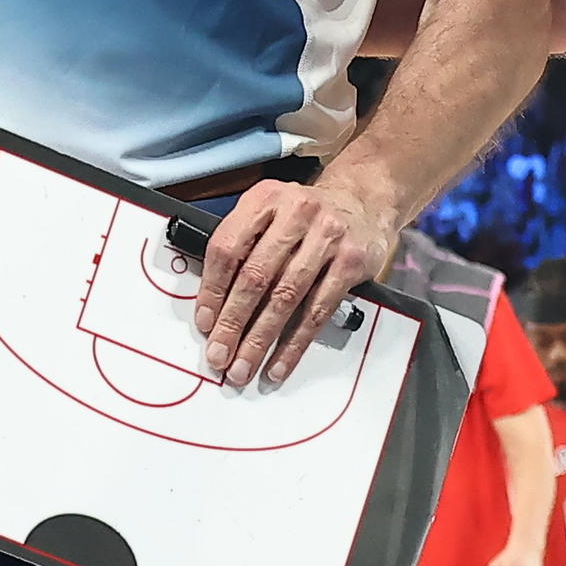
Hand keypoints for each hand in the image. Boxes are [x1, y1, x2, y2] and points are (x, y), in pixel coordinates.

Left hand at [193, 177, 399, 387]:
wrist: (362, 202)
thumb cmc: (304, 217)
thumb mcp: (269, 213)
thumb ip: (242, 246)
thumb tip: (213, 306)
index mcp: (265, 199)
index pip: (228, 247)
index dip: (212, 290)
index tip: (204, 323)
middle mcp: (296, 212)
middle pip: (255, 276)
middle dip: (233, 322)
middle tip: (219, 354)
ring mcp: (327, 236)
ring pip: (285, 297)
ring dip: (260, 339)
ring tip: (244, 366)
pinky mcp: (351, 262)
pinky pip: (317, 311)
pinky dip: (295, 343)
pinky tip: (279, 363)